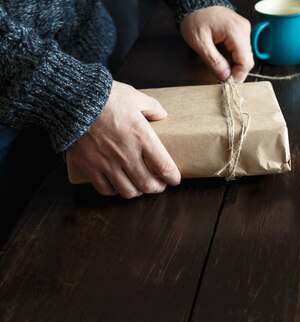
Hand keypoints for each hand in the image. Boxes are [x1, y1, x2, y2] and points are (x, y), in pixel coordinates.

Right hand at [70, 81, 180, 198]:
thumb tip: (162, 115)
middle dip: (157, 188)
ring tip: (138, 185)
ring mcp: (107, 163)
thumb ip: (152, 107)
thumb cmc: (104, 97)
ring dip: (137, 191)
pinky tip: (117, 184)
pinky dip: (114, 191)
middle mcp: (126, 154)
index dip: (173, 177)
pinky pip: (105, 189)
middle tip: (159, 184)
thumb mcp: (134, 96)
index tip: (174, 179)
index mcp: (142, 137)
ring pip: (128, 191)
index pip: (164, 167)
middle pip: (147, 184)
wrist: (71, 99)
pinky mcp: (90, 167)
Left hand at [180, 6, 253, 81]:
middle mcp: (244, 30)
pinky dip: (234, 56)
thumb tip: (225, 76)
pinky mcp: (241, 31)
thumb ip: (214, 61)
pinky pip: (242, 49)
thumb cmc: (195, 19)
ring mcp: (244, 30)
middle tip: (222, 76)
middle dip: (236, 71)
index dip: (238, 75)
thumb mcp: (199, 43)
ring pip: (245, 56)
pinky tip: (224, 56)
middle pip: (247, 60)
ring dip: (234, 64)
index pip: (246, 62)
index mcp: (235, 32)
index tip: (227, 81)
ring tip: (221, 65)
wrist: (195, 4)